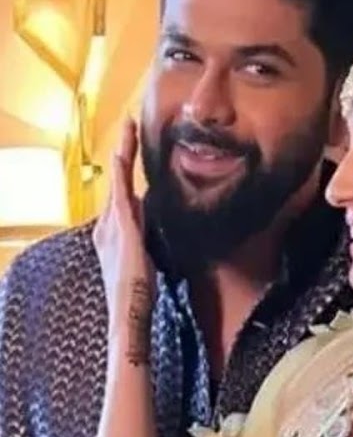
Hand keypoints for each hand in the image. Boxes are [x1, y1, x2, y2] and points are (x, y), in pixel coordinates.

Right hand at [93, 118, 154, 353]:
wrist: (129, 312)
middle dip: (124, 153)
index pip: (122, 196)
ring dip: (123, 152)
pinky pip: (120, 188)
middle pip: (117, 183)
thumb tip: (162, 229)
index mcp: (113, 234)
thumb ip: (150, 242)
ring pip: (118, 180)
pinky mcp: (120, 225)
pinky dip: (121, 166)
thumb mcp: (148, 261)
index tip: (133, 152)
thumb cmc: (141, 294)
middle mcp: (106, 225)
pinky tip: (123, 149)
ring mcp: (111, 224)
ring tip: (129, 127)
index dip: (127, 173)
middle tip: (130, 125)